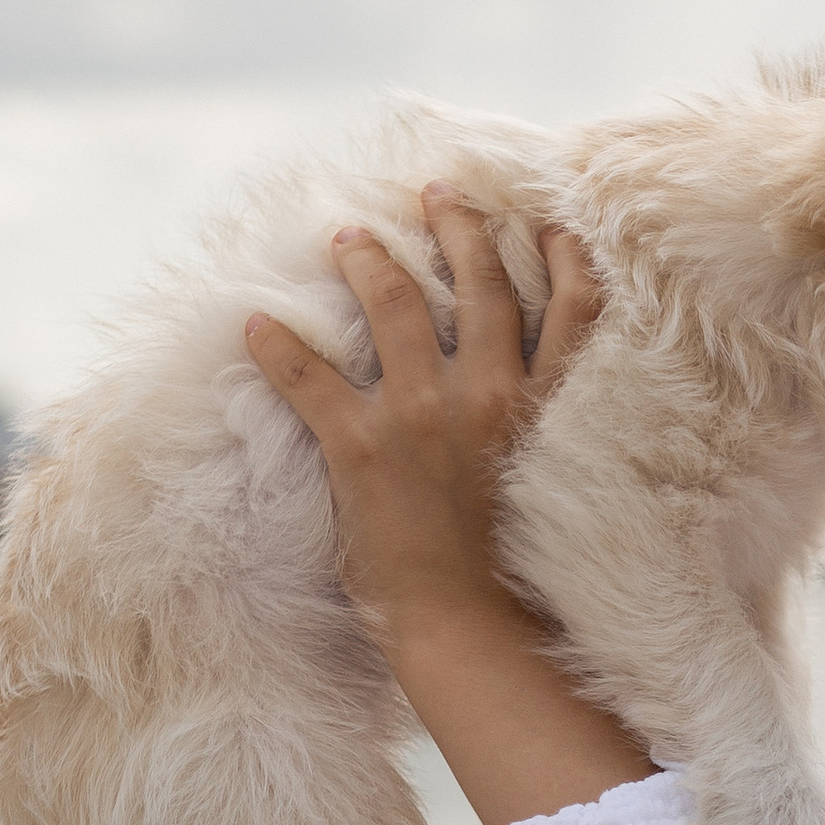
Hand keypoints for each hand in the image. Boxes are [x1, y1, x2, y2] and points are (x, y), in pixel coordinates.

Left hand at [244, 193, 603, 642]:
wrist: (474, 632)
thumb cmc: (529, 586)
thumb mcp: (570, 500)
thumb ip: (559, 445)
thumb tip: (552, 418)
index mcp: (548, 412)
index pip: (572, 313)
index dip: (562, 260)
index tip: (549, 226)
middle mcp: (491, 396)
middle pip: (481, 286)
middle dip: (459, 228)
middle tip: (439, 192)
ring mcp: (423, 415)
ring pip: (394, 306)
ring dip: (369, 260)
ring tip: (348, 234)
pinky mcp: (362, 445)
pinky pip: (307, 379)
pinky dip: (276, 347)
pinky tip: (253, 322)